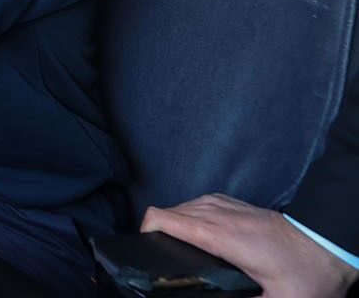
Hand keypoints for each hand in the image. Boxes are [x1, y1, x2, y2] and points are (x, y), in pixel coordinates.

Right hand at [141, 194, 358, 297]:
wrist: (330, 243)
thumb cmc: (306, 274)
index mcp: (220, 236)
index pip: (163, 218)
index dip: (145, 232)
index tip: (146, 251)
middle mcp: (218, 214)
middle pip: (167, 212)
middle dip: (156, 232)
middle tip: (162, 259)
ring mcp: (226, 205)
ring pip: (182, 206)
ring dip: (173, 224)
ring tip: (177, 250)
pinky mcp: (235, 203)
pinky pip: (198, 203)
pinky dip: (190, 216)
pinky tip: (199, 235)